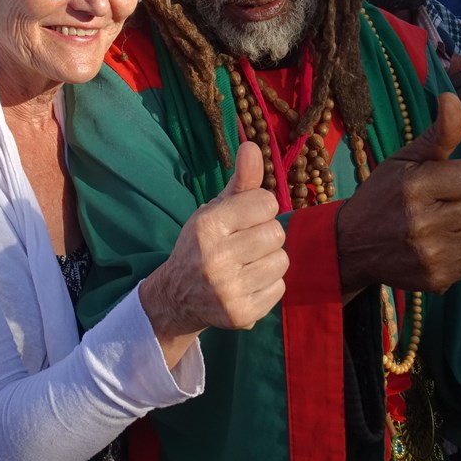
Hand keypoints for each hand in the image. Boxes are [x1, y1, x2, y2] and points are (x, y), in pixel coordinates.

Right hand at [140, 142, 287, 365]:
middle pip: (276, 233)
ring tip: (247, 264)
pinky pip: (280, 288)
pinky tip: (247, 283)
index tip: (244, 219)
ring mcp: (228, 290)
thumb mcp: (215, 209)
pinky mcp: (241, 315)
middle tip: (245, 244)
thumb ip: (240, 181)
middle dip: (265, 235)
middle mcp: (216, 259)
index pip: (266, 203)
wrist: (178, 297)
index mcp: (207, 226)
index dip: (260, 208)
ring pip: (282, 261)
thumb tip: (254, 145)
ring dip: (269, 260)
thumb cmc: (203, 244)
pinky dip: (268, 284)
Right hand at [336, 92, 460, 295]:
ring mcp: (431, 255)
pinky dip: (460, 249)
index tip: (438, 181)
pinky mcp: (437, 279)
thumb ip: (438, 133)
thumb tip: (453, 97)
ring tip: (435, 223)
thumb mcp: (404, 160)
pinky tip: (436, 243)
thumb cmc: (381, 195)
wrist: (351, 245)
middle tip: (435, 203)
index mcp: (415, 187)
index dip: (460, 175)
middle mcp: (424, 223)